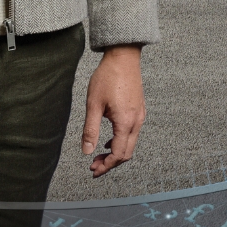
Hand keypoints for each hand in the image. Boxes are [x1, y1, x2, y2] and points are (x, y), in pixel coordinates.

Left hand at [82, 45, 144, 175]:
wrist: (124, 55)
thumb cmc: (108, 76)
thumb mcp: (94, 104)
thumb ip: (90, 130)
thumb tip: (86, 152)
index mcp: (126, 122)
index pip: (118, 154)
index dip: (105, 166)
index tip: (93, 171)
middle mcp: (136, 121)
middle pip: (126, 153)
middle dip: (110, 163)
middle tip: (94, 165)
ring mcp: (140, 114)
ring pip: (130, 143)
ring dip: (115, 152)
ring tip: (99, 154)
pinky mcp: (139, 108)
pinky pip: (132, 132)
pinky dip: (121, 141)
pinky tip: (109, 139)